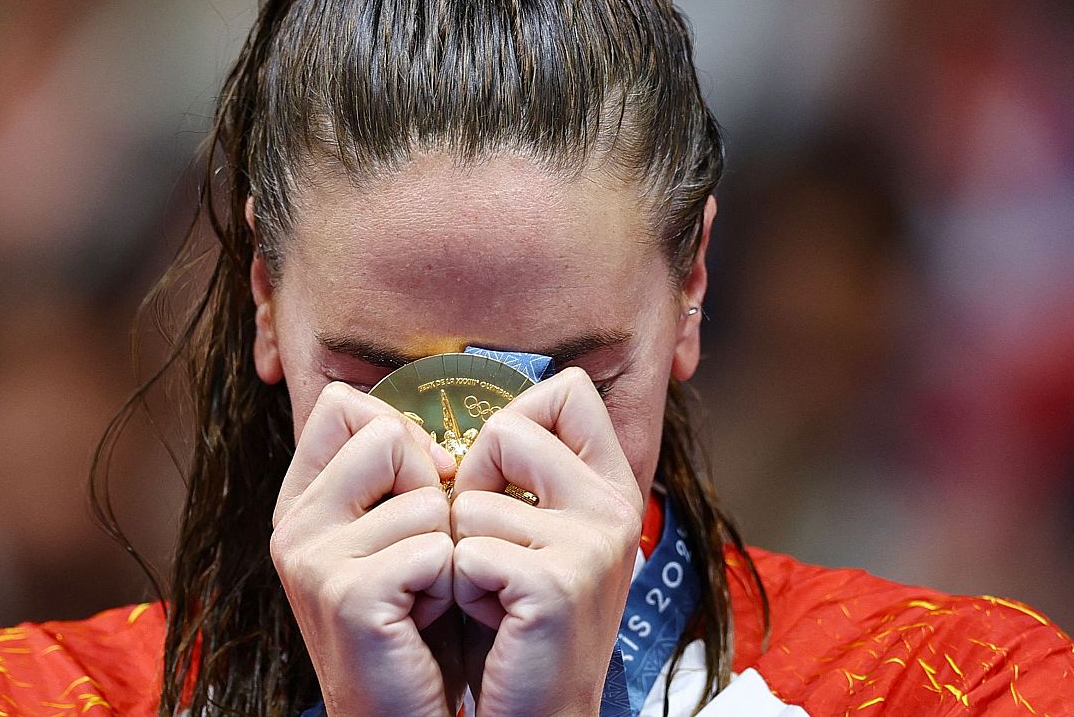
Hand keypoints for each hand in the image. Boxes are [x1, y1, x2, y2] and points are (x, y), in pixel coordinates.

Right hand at [271, 383, 460, 715]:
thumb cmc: (419, 626)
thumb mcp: (397, 536)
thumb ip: (398, 477)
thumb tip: (441, 443)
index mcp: (302, 503)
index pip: (344, 407)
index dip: (401, 433)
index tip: (424, 482)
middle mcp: (295, 526)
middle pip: (386, 434)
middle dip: (430, 487)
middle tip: (423, 554)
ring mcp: (314, 561)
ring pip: (427, 497)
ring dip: (447, 549)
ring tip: (423, 597)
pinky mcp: (348, 596)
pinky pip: (436, 549)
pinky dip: (451, 587)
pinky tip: (426, 620)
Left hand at [450, 368, 645, 716]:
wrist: (538, 715)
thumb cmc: (517, 625)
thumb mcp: (534, 535)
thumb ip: (524, 473)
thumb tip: (470, 415)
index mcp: (610, 486)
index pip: (569, 390)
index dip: (513, 421)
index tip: (501, 478)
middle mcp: (613, 506)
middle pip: (510, 426)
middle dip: (472, 482)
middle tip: (487, 544)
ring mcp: (591, 543)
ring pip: (470, 500)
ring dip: (460, 553)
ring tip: (494, 596)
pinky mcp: (557, 584)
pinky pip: (464, 554)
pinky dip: (460, 592)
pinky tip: (494, 622)